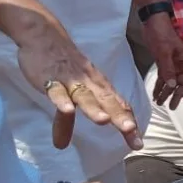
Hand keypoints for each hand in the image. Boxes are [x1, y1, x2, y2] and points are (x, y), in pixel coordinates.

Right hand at [16, 17, 140, 150]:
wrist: (45, 36)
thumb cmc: (63, 66)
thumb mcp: (69, 92)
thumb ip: (66, 121)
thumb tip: (61, 146)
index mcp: (99, 87)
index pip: (118, 106)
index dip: (128, 124)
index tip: (138, 144)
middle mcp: (90, 85)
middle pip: (108, 103)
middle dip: (121, 119)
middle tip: (133, 135)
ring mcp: (71, 81)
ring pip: (85, 96)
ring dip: (94, 109)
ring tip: (105, 122)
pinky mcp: (51, 79)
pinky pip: (57, 90)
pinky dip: (62, 100)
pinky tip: (67, 110)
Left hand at [142, 13, 182, 108]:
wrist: (153, 19)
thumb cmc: (162, 33)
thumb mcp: (164, 51)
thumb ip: (168, 69)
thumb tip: (173, 86)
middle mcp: (181, 63)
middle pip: (182, 82)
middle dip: (177, 95)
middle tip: (171, 107)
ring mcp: (172, 62)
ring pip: (171, 81)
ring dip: (166, 92)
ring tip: (160, 103)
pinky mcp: (163, 60)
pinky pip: (163, 76)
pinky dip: (159, 84)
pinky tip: (154, 93)